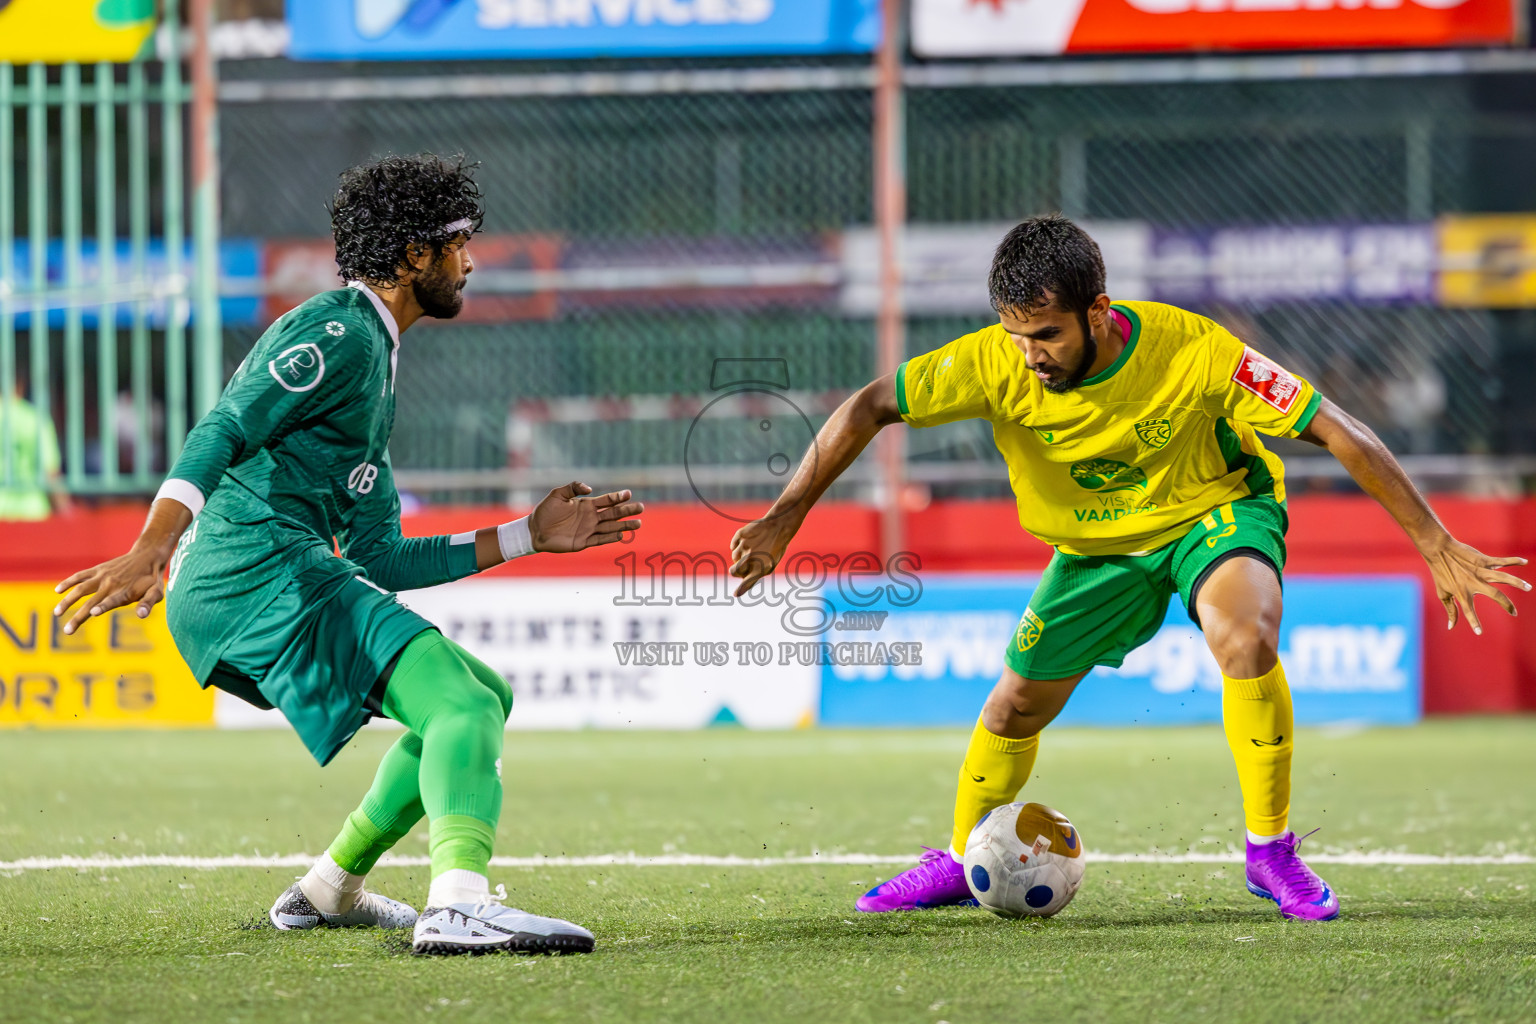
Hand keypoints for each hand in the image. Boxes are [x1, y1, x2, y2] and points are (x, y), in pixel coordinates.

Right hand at [52, 542, 173, 635]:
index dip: (103, 607)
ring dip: (68, 601)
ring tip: (57, 613)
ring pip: (80, 589)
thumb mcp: (156, 592)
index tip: (92, 613)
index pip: (112, 601)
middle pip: (91, 601)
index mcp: (125, 592)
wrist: (147, 555)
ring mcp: (102, 576)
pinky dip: (68, 582)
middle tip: (67, 631)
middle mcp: (111, 584)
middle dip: (78, 617)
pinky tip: (58, 590)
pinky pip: (80, 576)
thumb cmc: (151, 579)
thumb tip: (142, 615)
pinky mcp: (97, 570)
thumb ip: (148, 603)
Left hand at [530, 482, 642, 552]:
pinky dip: (610, 538)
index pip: (607, 500)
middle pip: (613, 513)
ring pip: (611, 527)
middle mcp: (591, 517)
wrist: (535, 530)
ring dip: (624, 526)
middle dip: (627, 511)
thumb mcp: (557, 494)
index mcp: (586, 505)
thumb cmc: (545, 511)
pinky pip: (600, 540)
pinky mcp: (583, 542)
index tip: (629, 494)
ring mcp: (588, 530)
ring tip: (638, 524)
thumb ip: (573, 488)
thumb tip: (589, 488)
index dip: (618, 497)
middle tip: (641, 508)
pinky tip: (621, 535)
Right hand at [728, 514, 800, 596]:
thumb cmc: (776, 547)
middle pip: (733, 571)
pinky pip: (733, 545)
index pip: (747, 582)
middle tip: (742, 567)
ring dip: (740, 557)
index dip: (741, 589)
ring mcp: (744, 546)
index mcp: (760, 567)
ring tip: (751, 550)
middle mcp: (750, 558)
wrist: (779, 526)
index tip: (736, 594)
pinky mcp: (739, 535)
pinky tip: (746, 542)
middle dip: (735, 571)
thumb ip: (756, 574)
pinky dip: (737, 545)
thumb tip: (742, 581)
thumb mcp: (771, 564)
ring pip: (734, 557)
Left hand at [1419, 535, 1529, 634]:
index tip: (1479, 632)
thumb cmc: (1440, 573)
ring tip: (1528, 588)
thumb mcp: (1442, 593)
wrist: (1438, 549)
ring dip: (1517, 582)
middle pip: (1495, 595)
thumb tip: (1450, 627)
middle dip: (1507, 605)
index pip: (1468, 611)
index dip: (1473, 622)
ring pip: (1503, 577)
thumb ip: (1450, 610)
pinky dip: (1513, 561)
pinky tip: (1524, 562)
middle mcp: (1473, 583)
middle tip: (1515, 613)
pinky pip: (1501, 561)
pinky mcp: (1483, 560)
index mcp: (1462, 593)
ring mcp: (1480, 571)